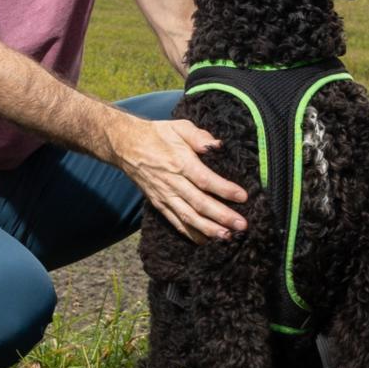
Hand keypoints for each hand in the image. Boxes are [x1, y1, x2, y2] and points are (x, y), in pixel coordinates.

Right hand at [113, 116, 247, 242]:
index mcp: (180, 161)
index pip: (205, 179)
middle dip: (222, 216)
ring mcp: (164, 195)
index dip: (224, 189)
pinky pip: (175, 221)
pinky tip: (205, 240)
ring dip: (208, 229)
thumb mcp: (179, 127)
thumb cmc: (157, 134)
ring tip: (227, 237)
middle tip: (242, 225)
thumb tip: (217, 145)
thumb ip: (199, 136)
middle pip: (199, 203)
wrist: (126, 145)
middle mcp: (172, 182)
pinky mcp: (158, 203)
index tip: (243, 197)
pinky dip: (189, 233)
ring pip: (188, 216)